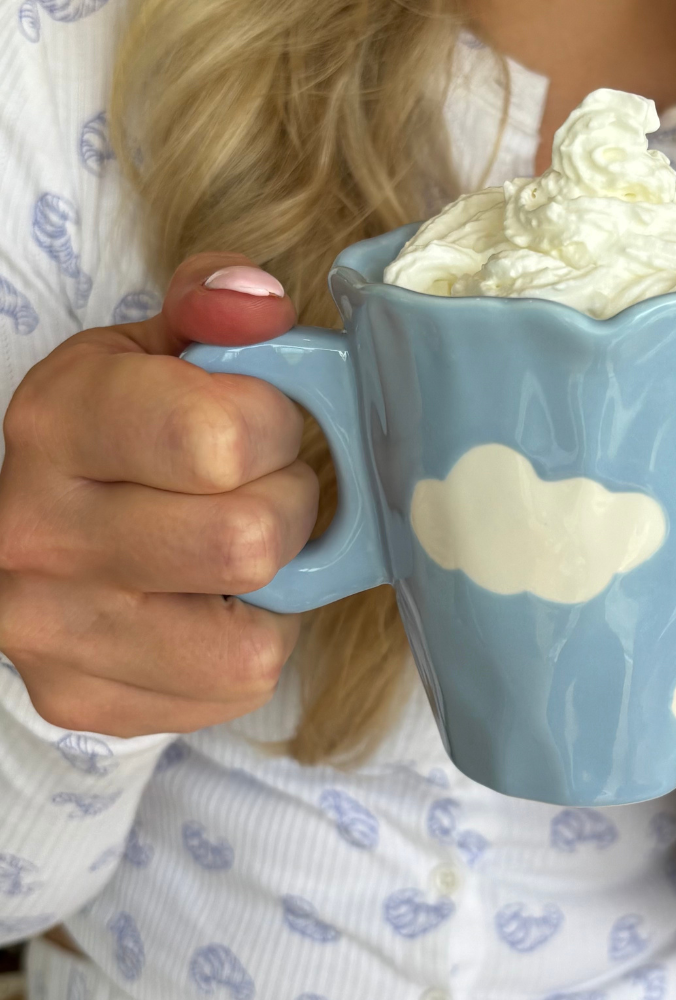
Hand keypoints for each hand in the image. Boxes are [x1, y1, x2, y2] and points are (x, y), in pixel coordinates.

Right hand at [0, 255, 318, 736]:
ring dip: (274, 584)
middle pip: (245, 542)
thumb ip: (214, 307)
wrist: (47, 528)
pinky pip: (237, 683)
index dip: (275, 427)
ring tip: (237, 545)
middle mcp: (33, 535)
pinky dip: (253, 641)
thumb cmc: (125, 433)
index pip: (218, 439)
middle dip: (285, 508)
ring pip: (250, 638)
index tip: (261, 422)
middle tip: (259, 489)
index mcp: (55, 422)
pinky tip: (216, 602)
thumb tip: (259, 304)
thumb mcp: (158, 348)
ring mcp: (52, 633)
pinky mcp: (86, 701)